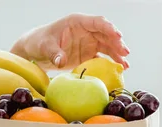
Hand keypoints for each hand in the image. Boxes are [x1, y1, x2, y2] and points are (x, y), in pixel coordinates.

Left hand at [11, 13, 129, 70]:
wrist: (35, 51)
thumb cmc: (39, 43)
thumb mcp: (45, 46)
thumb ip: (54, 53)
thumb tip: (61, 62)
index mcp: (77, 22)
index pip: (97, 22)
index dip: (108, 28)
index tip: (117, 35)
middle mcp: (86, 30)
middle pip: (106, 34)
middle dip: (116, 43)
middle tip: (125, 53)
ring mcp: (88, 42)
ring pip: (107, 46)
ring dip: (117, 54)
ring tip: (125, 64)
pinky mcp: (87, 55)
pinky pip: (102, 58)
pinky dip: (110, 63)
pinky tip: (119, 69)